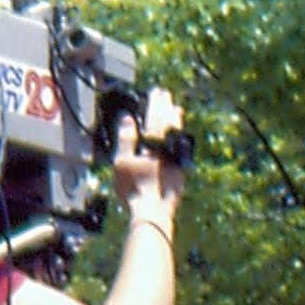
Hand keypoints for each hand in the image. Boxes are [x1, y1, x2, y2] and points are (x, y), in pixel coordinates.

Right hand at [114, 90, 186, 223]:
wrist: (153, 213)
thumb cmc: (135, 189)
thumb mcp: (123, 161)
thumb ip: (126, 139)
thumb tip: (129, 120)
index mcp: (156, 145)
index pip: (157, 118)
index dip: (157, 104)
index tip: (158, 91)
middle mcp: (170, 151)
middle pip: (171, 125)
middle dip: (168, 109)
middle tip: (169, 97)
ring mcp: (178, 162)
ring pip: (178, 137)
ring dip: (176, 122)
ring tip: (177, 112)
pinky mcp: (181, 174)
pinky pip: (179, 149)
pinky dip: (177, 139)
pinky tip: (177, 140)